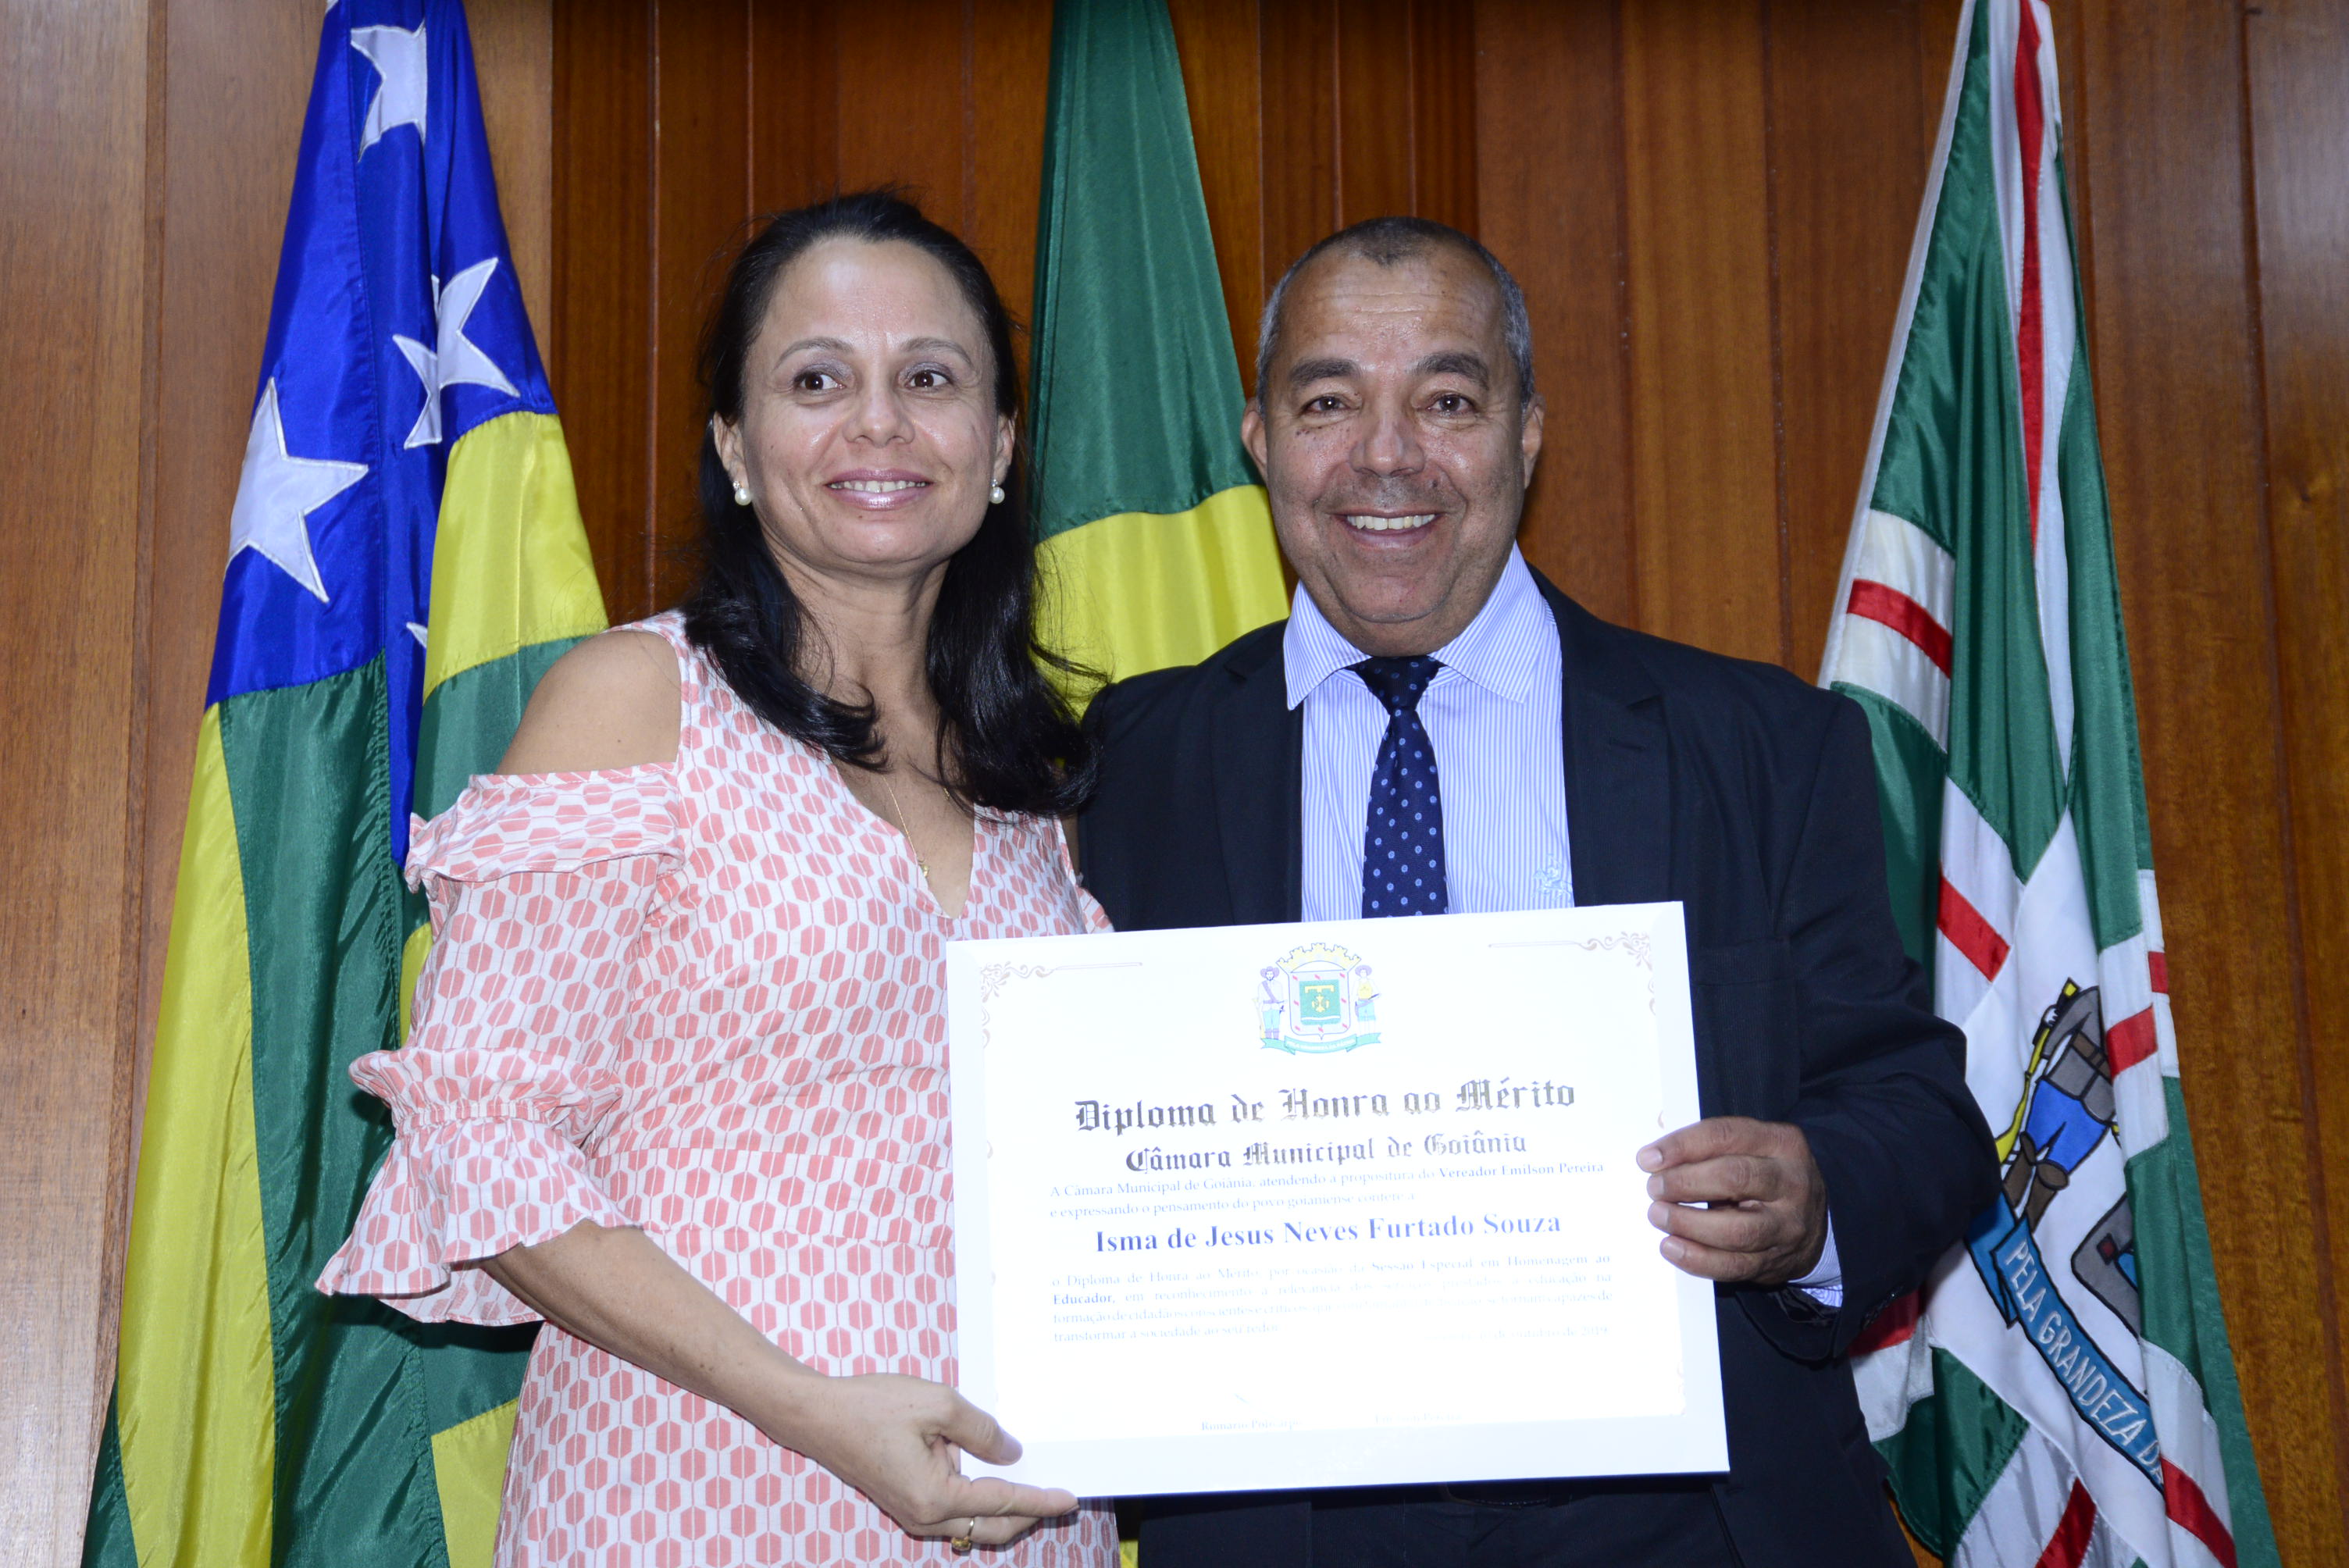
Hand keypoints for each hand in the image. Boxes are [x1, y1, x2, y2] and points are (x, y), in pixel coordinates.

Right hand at [756, 1370, 1076, 1548]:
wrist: (817, 1415)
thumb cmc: (871, 1406)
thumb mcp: (937, 1404)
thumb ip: (981, 1431)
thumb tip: (1011, 1453)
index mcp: (935, 1497)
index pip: (1002, 1503)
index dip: (1040, 1500)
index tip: (1070, 1500)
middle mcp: (924, 1516)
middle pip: (991, 1527)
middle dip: (1027, 1514)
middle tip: (1058, 1497)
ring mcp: (912, 1513)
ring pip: (971, 1524)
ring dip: (1002, 1508)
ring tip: (1033, 1482)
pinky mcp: (905, 1501)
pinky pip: (952, 1510)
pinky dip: (977, 1500)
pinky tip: (990, 1471)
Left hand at [1638, 1117, 1827, 1286]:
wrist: (1813, 1220)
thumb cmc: (1765, 1174)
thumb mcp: (1749, 1148)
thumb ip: (1708, 1146)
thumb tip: (1653, 1157)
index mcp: (1781, 1143)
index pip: (1726, 1136)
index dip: (1682, 1146)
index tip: (1648, 1159)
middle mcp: (1791, 1182)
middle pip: (1735, 1178)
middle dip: (1685, 1183)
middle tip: (1654, 1188)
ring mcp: (1787, 1226)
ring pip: (1736, 1229)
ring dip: (1688, 1224)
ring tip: (1658, 1215)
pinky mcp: (1776, 1260)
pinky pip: (1734, 1266)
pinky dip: (1697, 1259)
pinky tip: (1672, 1247)